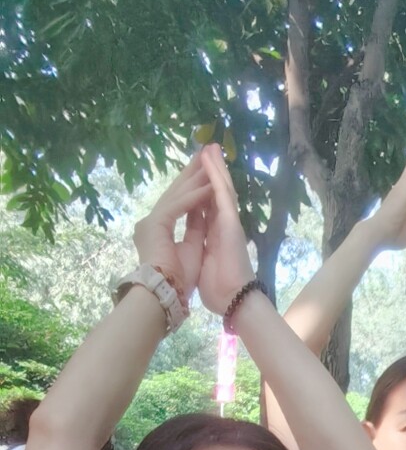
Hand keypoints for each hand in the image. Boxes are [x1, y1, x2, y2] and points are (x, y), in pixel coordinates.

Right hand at [132, 154, 211, 306]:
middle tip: (206, 150)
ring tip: (209, 159)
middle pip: (177, 191)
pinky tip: (208, 184)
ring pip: (178, 194)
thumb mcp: (192, 249)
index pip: (180, 201)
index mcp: (159, 228)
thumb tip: (202, 213)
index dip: (193, 184)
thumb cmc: (180, 282)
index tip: (206, 168)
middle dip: (193, 171)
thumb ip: (195, 229)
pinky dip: (195, 196)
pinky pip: (179, 206)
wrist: (166, 298)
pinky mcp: (156, 225)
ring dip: (195, 177)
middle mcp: (152, 221)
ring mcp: (152, 222)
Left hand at [192, 145, 255, 314]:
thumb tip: (189, 246)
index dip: (198, 190)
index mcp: (213, 235)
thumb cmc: (217, 288)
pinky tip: (210, 158)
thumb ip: (198, 249)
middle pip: (213, 192)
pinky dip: (215, 174)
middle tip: (204, 151)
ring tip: (209, 146)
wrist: (231, 299)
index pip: (203, 207)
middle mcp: (221, 224)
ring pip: (220, 187)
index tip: (192, 176)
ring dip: (214, 166)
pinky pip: (221, 192)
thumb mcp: (200, 263)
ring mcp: (227, 221)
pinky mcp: (229, 220)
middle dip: (206, 172)